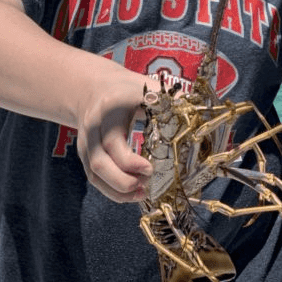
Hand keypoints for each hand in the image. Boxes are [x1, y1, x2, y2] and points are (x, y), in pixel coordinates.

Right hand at [73, 76, 157, 202]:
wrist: (95, 89)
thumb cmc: (129, 90)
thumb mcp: (147, 88)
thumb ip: (169, 100)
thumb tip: (196, 115)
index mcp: (109, 110)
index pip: (112, 141)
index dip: (129, 162)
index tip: (150, 169)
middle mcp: (92, 128)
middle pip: (99, 163)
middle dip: (123, 180)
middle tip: (147, 183)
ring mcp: (85, 143)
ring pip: (94, 175)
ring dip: (118, 190)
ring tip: (142, 193)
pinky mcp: (85, 155)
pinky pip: (94, 179)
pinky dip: (112, 190)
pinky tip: (132, 193)